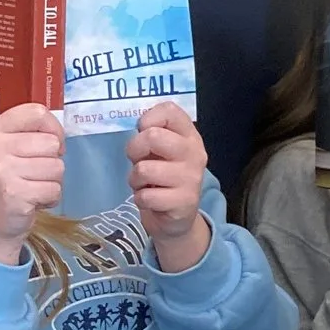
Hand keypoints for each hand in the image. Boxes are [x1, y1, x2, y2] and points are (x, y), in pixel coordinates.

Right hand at [0, 104, 65, 262]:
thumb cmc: (3, 182)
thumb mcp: (4, 150)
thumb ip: (27, 134)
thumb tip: (59, 131)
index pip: (36, 112)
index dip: (53, 128)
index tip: (52, 142)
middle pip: (51, 143)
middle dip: (51, 161)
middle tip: (34, 173)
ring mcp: (2, 172)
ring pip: (56, 167)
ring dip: (51, 181)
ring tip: (31, 187)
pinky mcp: (16, 194)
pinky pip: (54, 189)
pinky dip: (50, 198)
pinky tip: (33, 201)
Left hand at [127, 102, 210, 272]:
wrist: (177, 218)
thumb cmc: (163, 178)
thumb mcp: (161, 152)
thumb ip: (153, 135)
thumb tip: (140, 127)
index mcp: (190, 136)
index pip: (169, 111)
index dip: (148, 119)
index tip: (144, 133)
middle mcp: (195, 153)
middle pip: (153, 136)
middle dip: (135, 149)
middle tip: (139, 161)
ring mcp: (191, 178)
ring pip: (144, 169)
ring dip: (136, 179)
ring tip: (145, 184)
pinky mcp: (184, 202)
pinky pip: (145, 196)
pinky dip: (141, 199)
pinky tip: (152, 200)